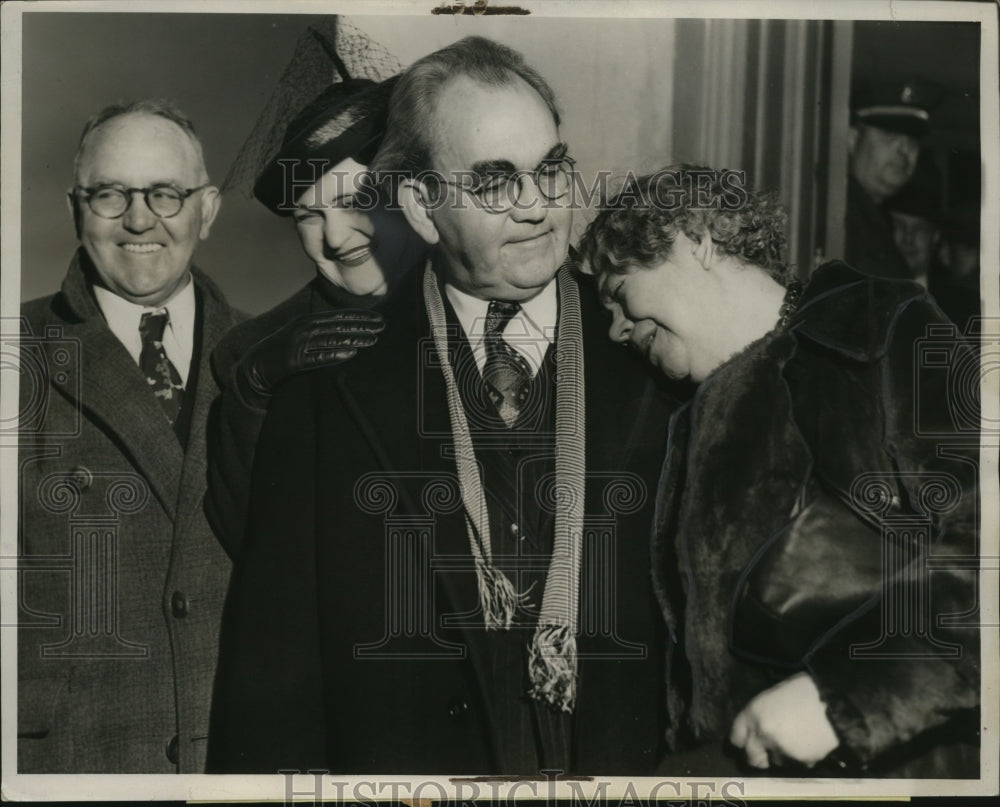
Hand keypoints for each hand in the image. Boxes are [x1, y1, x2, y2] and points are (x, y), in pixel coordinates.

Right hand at [238, 308, 383, 399]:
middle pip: (338, 325)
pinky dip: (334, 354)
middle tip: (382, 326)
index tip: (378, 317)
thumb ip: (322, 331)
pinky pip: (318, 357)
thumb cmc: (284, 351)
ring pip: (331, 339)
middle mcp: (304, 328)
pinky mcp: (294, 360)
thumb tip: (348, 330)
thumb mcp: (302, 335)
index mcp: (308, 320)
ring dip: (354, 338)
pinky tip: (351, 354)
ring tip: (372, 339)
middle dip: (362, 325)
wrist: (256, 366)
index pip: (339, 316)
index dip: (359, 316)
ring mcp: (298, 343)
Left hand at [729, 673, 839, 769]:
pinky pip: (799, 764)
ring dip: (783, 756)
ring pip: (777, 761)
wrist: (833, 703)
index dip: (742, 741)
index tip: (746, 744)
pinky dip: (803, 758)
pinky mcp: (799, 761)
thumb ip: (764, 710)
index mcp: (753, 712)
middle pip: (752, 757)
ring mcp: (780, 749)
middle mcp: (762, 733)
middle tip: (768, 754)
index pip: (736, 736)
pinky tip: (812, 743)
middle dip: (759, 757)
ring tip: (797, 741)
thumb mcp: (776, 693)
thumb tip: (761, 720)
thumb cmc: (806, 691)